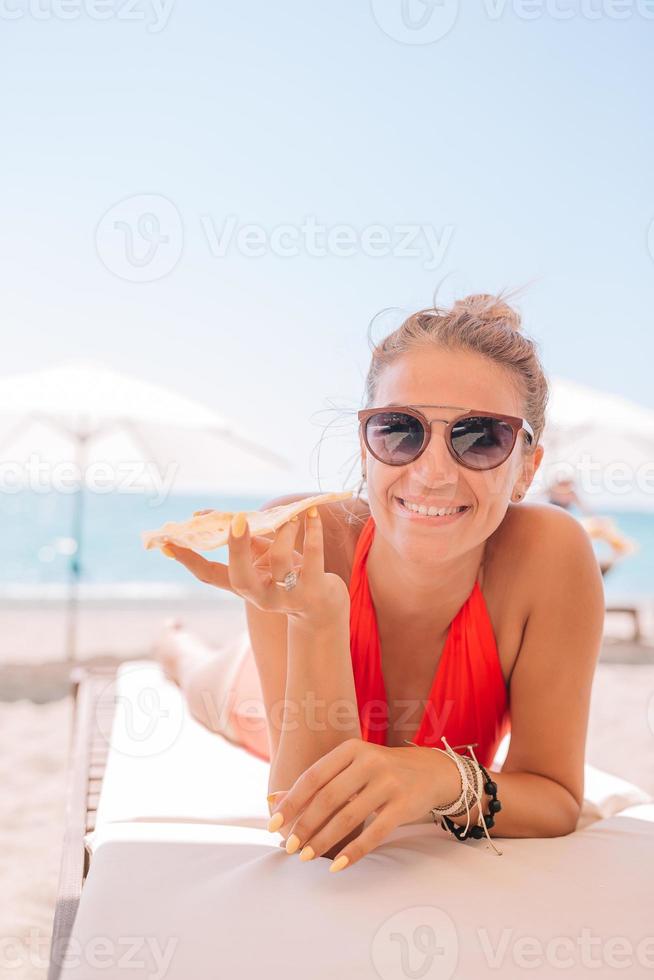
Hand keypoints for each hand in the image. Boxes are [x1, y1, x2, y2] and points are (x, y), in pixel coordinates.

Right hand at [162, 507, 349, 627]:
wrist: (323, 606)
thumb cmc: (288, 572)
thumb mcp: (263, 558)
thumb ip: (243, 539)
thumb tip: (209, 514)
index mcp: (244, 587)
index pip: (210, 576)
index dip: (188, 559)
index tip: (167, 541)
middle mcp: (261, 597)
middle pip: (240, 577)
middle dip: (236, 548)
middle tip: (237, 519)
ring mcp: (287, 597)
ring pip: (279, 561)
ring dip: (284, 532)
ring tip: (292, 518)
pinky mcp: (314, 591)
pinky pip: (312, 557)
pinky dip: (312, 532)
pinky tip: (312, 514)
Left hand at [267, 738, 457, 870]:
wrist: (430, 771)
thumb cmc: (379, 771)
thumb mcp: (349, 767)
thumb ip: (315, 782)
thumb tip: (272, 801)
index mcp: (351, 748)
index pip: (313, 777)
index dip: (291, 802)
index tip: (273, 825)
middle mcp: (370, 761)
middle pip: (328, 798)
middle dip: (305, 825)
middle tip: (289, 848)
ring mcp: (389, 783)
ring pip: (348, 817)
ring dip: (324, 841)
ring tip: (306, 858)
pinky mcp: (404, 805)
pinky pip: (375, 833)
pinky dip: (354, 852)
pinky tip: (337, 866)